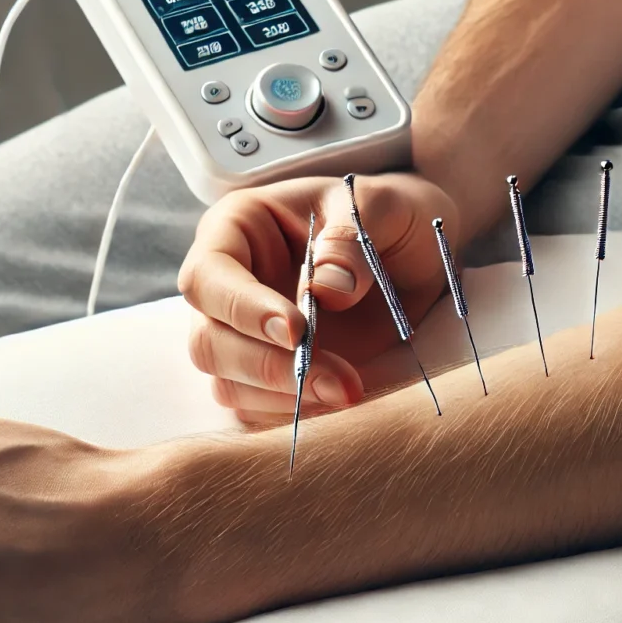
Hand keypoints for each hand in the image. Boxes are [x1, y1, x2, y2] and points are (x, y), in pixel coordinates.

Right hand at [178, 173, 457, 422]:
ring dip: (285, 397)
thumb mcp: (383, 209)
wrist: (413, 255)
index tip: (299, 330)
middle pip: (207, 340)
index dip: (243, 309)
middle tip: (338, 379)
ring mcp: (241, 334)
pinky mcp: (265, 373)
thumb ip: (353, 240)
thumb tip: (324, 291)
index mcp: (236, 229)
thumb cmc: (387, 218)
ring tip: (349, 391)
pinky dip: (293, 413)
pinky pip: (255, 408)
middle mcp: (226, 285)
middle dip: (269, 367)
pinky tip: (338, 401)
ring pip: (226, 382)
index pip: (208, 276)